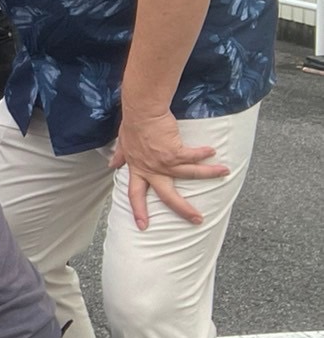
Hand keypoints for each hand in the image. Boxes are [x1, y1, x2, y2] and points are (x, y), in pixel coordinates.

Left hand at [109, 106, 228, 228]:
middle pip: (167, 196)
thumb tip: (112, 165)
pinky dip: (204, 154)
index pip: (135, 194)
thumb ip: (120, 156)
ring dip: (209, 174)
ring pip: (190, 175)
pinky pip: (194, 156)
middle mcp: (151, 169)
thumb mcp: (123, 144)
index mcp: (138, 169)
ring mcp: (164, 162)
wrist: (142, 111)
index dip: (138, 210)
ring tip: (225, 172)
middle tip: (197, 219)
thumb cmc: (133, 125)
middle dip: (183, 209)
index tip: (142, 226)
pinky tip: (213, 152)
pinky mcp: (175, 152)